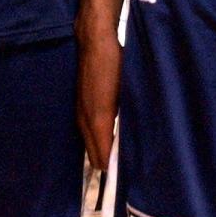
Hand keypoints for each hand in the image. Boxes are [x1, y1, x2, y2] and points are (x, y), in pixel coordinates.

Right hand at [77, 15, 122, 170]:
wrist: (94, 41)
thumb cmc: (114, 64)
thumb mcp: (128, 90)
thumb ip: (129, 118)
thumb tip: (136, 141)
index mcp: (98, 119)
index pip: (102, 157)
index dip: (115, 169)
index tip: (130, 175)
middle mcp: (85, 121)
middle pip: (94, 156)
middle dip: (108, 164)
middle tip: (129, 168)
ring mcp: (80, 114)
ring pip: (89, 146)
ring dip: (102, 152)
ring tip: (122, 157)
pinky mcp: (79, 107)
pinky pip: (87, 134)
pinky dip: (98, 141)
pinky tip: (112, 139)